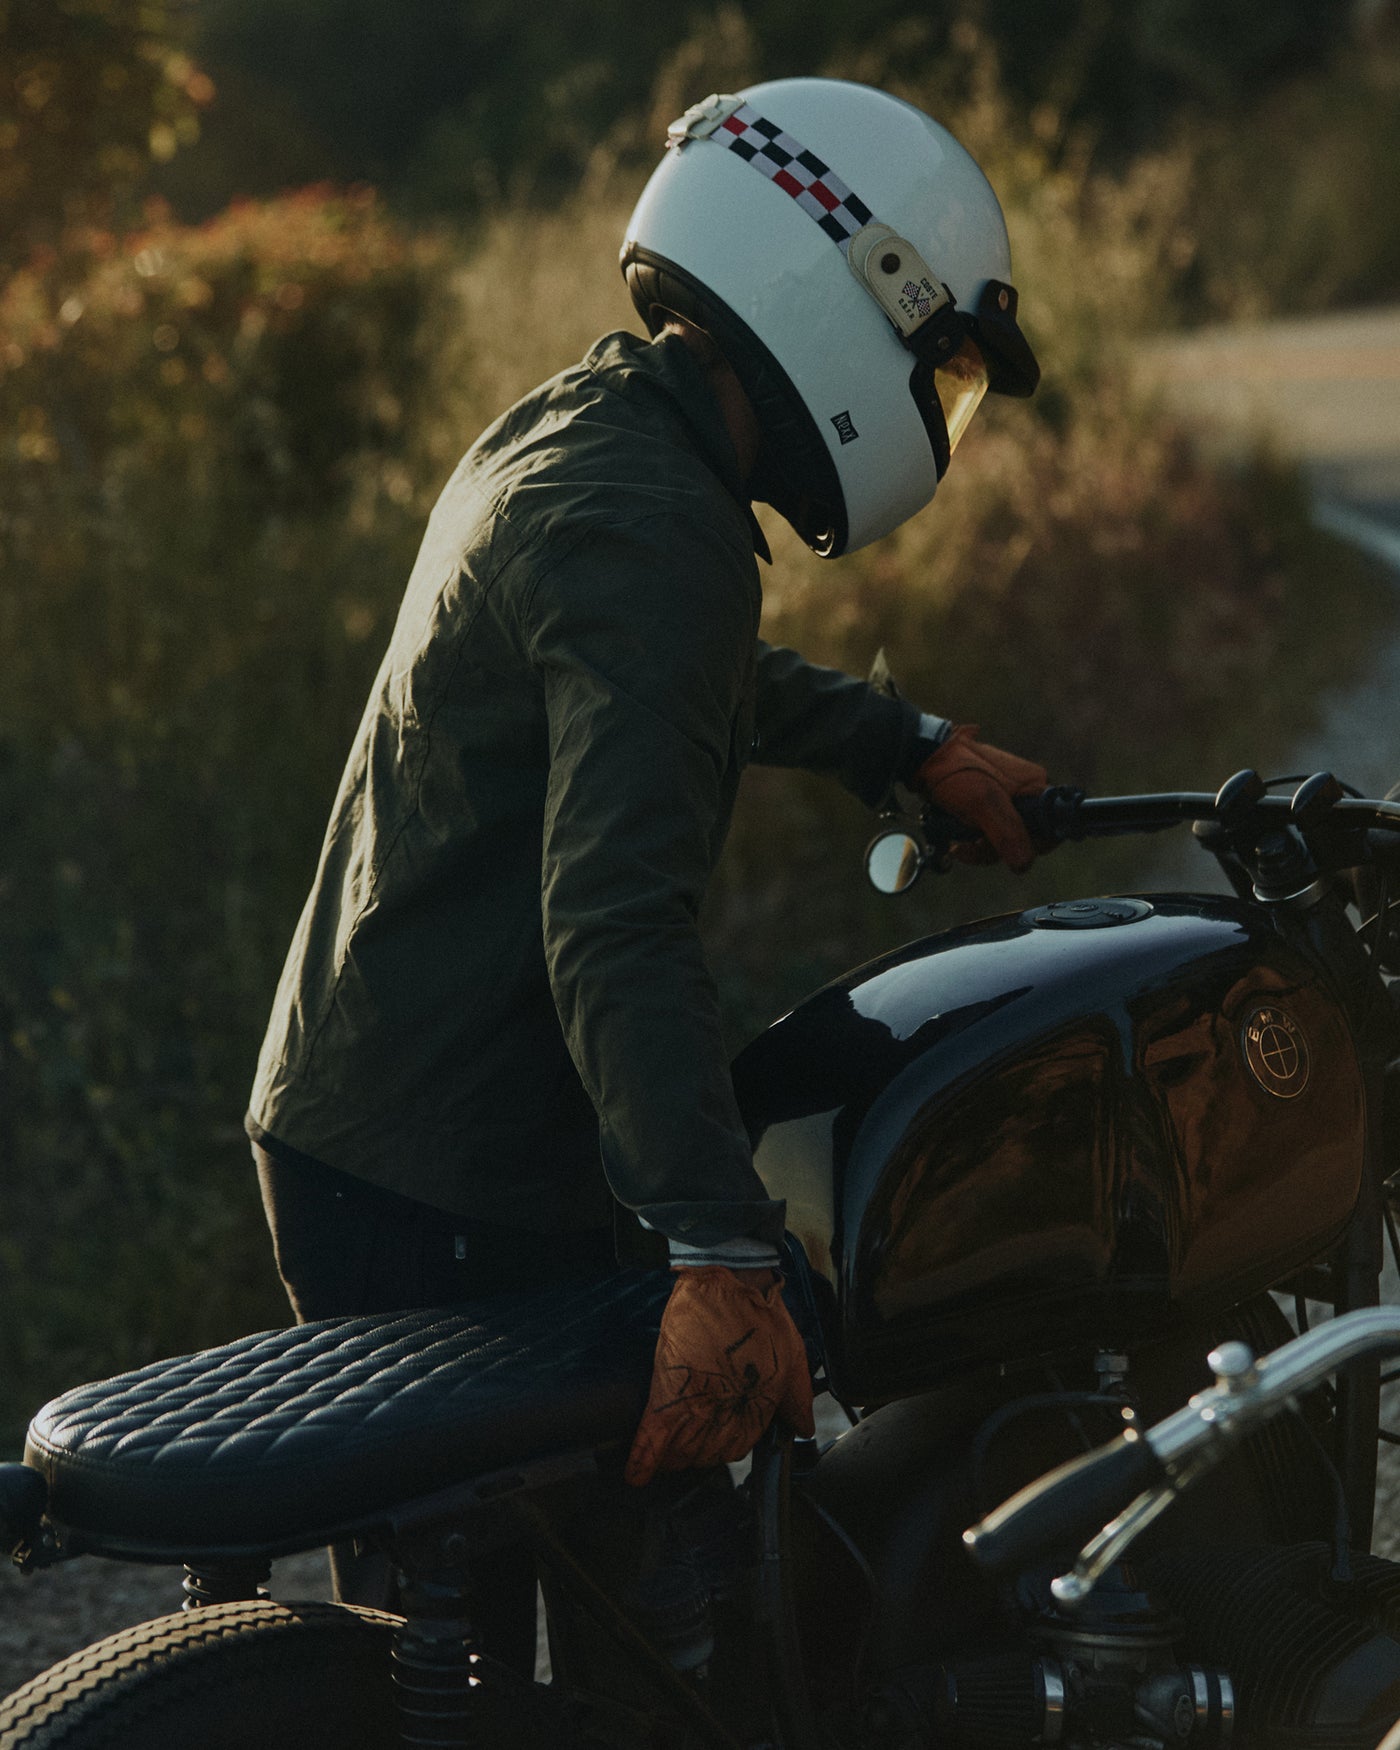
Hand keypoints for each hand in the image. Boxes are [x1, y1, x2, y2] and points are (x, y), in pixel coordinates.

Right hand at [624, 1267, 814, 1486]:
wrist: (729, 1280)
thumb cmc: (760, 1310)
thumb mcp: (792, 1352)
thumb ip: (797, 1396)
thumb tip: (803, 1427)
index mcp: (756, 1405)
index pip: (738, 1446)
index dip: (723, 1449)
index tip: (713, 1447)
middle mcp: (728, 1410)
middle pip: (707, 1454)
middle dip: (695, 1457)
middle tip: (683, 1451)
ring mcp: (698, 1403)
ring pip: (681, 1451)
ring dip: (671, 1460)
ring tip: (663, 1460)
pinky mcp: (669, 1390)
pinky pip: (654, 1435)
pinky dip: (643, 1458)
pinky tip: (635, 1474)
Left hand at [915, 724, 1047, 872]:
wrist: (923, 756)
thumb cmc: (955, 771)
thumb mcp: (983, 803)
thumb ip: (1006, 833)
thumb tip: (1024, 863)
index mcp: (1035, 785)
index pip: (1053, 827)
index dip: (1034, 846)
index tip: (1010, 853)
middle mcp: (1025, 790)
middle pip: (1025, 837)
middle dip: (997, 850)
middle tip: (970, 846)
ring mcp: (1005, 796)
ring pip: (1004, 837)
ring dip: (980, 847)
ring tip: (958, 844)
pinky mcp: (987, 802)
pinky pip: (988, 830)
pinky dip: (973, 838)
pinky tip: (957, 839)